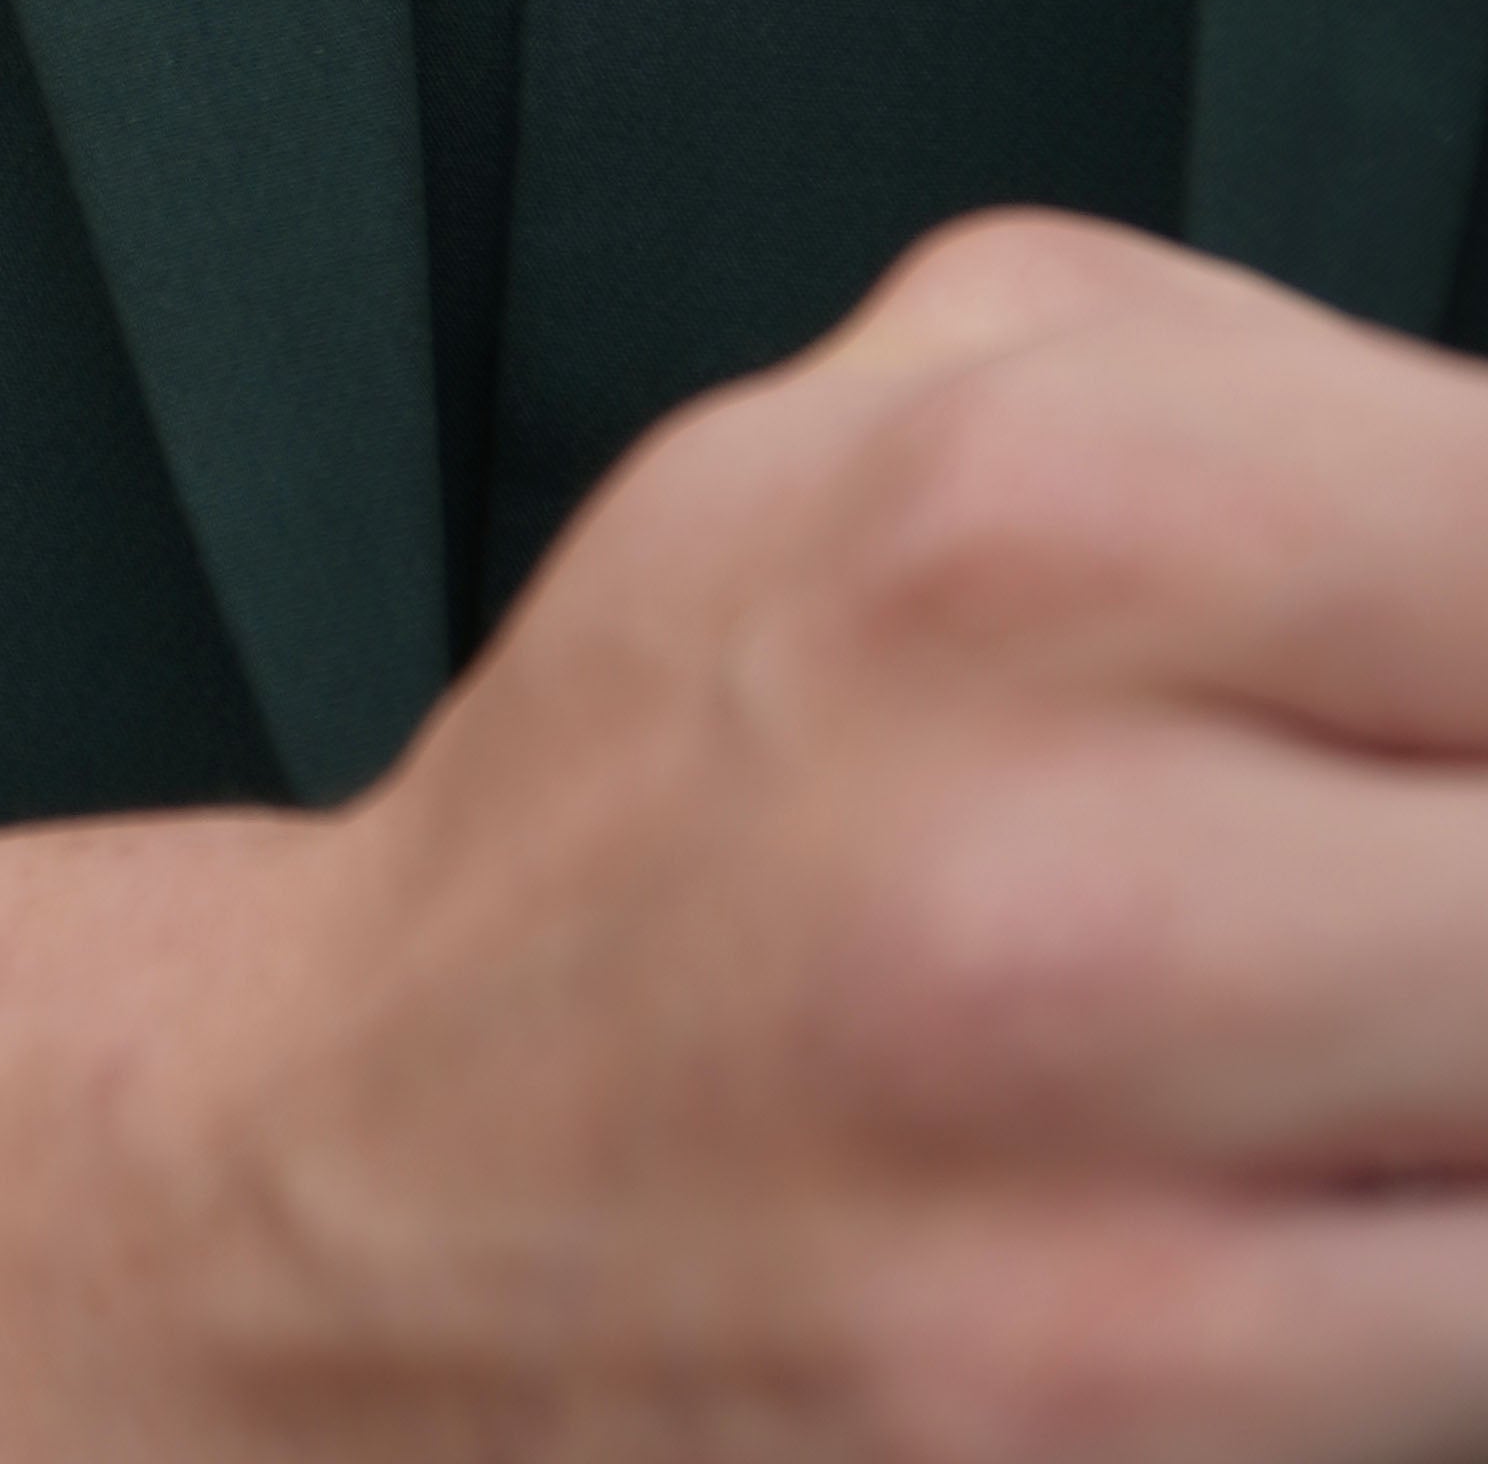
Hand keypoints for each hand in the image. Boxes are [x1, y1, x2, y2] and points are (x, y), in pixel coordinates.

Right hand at [0, 215, 1487, 1463]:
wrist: (376, 1180)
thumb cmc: (685, 773)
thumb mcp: (923, 396)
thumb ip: (1292, 394)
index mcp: (1024, 519)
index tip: (1476, 695)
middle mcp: (1056, 885)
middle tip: (1418, 851)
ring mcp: (1091, 1228)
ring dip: (1486, 1070)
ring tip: (1392, 1018)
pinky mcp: (1119, 1456)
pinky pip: (1471, 1350)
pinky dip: (1444, 1267)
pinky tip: (1349, 1188)